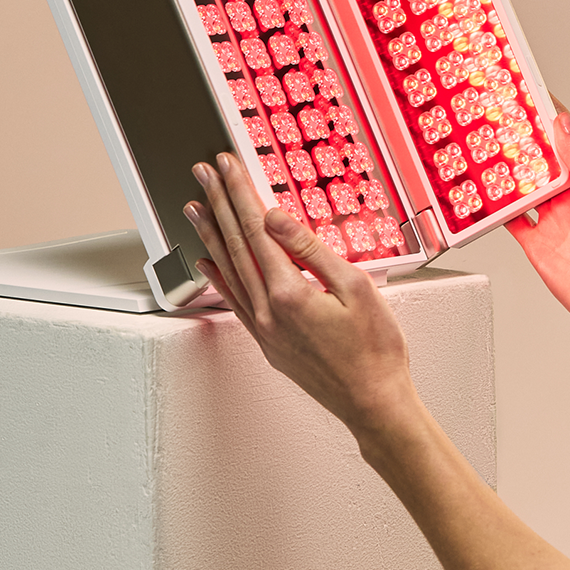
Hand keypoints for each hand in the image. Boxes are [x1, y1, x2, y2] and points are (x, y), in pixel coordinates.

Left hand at [184, 154, 412, 438]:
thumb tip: (274, 219)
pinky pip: (233, 301)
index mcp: (290, 293)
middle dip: (219, 203)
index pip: (256, 230)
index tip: (227, 167)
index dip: (240, 193)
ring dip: (210, 235)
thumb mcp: (356, 287)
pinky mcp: (268, 343)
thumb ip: (310, 250)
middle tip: (203, 174)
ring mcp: (264, 329)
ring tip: (194, 207)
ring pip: (228, 271)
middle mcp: (268, 311)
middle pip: (235, 245)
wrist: (374, 403)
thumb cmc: (375, 350)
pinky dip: (217, 277)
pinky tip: (206, 263)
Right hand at [508, 106, 569, 357]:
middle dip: (521, 142)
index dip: (550, 118)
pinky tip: (484, 196)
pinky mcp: (537, 243)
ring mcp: (553, 219)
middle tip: (497, 119)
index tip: (531, 95)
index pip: (567, 140)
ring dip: (506, 172)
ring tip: (485, 149)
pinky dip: (496, 209)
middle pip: (540, 162)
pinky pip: (511, 221)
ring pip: (523, 188)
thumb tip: (564, 125)